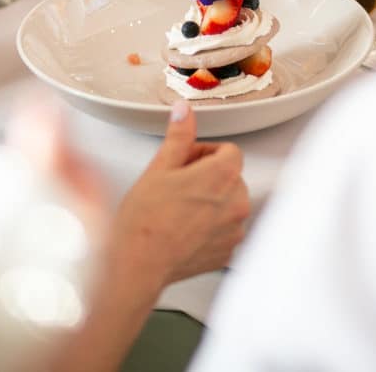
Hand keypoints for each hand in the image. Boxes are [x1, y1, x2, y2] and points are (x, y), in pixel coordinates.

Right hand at [110, 101, 250, 290]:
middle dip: (208, 176)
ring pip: (230, 203)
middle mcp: (237, 203)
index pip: (230, 151)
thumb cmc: (145, 220)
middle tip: (178, 185)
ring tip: (179, 209)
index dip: (205, 152)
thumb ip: (179, 136)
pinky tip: (184, 228)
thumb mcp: (159, 168)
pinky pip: (226, 229)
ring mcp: (234, 230)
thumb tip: (184, 112)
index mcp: (223, 175)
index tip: (187, 161)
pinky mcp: (228, 252)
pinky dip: (211, 226)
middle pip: (231, 176)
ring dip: (211, 201)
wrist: (138, 264)